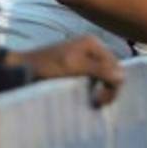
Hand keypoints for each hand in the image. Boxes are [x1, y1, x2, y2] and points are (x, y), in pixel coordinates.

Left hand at [6, 35, 123, 107]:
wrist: (24, 67)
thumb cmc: (47, 66)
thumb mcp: (74, 67)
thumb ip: (99, 70)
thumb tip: (122, 76)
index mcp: (93, 43)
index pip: (115, 65)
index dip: (113, 85)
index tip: (99, 101)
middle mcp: (92, 46)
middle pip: (112, 69)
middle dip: (109, 87)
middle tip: (98, 103)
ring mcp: (85, 55)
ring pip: (105, 74)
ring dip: (103, 88)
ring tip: (94, 101)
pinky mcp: (78, 64)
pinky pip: (95, 76)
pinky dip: (95, 86)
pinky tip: (89, 94)